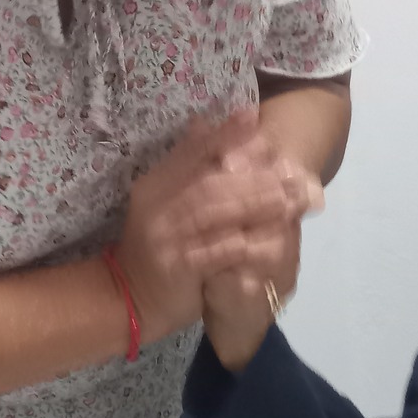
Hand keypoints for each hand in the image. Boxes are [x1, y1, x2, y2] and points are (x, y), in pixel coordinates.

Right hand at [114, 108, 319, 341]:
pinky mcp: (178, 265)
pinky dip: (244, 244)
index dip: (225, 133)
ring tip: (288, 200)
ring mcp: (166, 235)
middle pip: (211, 181)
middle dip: (254, 174)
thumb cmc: (156, 249)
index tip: (256, 119)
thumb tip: (203, 122)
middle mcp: (158, 205)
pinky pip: (217, 251)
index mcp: (156, 184)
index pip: (193, 151)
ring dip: (255, 204)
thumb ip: (183, 165)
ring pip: (216, 212)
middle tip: (290, 171)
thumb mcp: (162, 202)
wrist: (127, 298)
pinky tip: (270, 239)